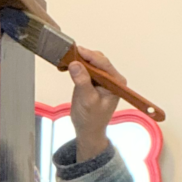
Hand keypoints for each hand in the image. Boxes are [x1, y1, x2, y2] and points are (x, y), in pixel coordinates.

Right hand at [68, 46, 124, 161]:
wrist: (88, 130)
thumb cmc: (91, 120)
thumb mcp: (87, 101)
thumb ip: (82, 82)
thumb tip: (75, 64)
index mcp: (116, 83)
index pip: (103, 64)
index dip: (89, 56)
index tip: (76, 50)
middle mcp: (111, 78)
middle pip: (97, 60)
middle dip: (83, 56)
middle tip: (67, 54)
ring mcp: (102, 78)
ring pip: (90, 62)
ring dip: (78, 60)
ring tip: (65, 60)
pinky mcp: (92, 79)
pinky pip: (85, 67)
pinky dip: (76, 65)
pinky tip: (66, 66)